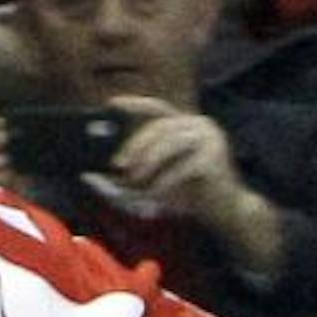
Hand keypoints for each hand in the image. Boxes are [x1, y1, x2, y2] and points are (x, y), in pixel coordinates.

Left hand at [107, 94, 283, 278]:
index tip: (111, 104)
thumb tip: (91, 178)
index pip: (156, 108)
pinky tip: (154, 195)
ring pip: (171, 142)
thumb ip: (124, 181)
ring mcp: (209, 137)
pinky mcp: (216, 157)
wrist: (225, 211)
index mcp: (182, 126)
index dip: (134, 105)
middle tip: (118, 165)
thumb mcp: (152, 185)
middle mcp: (197, 125)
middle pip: (160, 126)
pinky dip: (165, 182)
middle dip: (136, 145)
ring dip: (148, 162)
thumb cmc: (187, 196)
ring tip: (134, 180)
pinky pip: (184, 166)